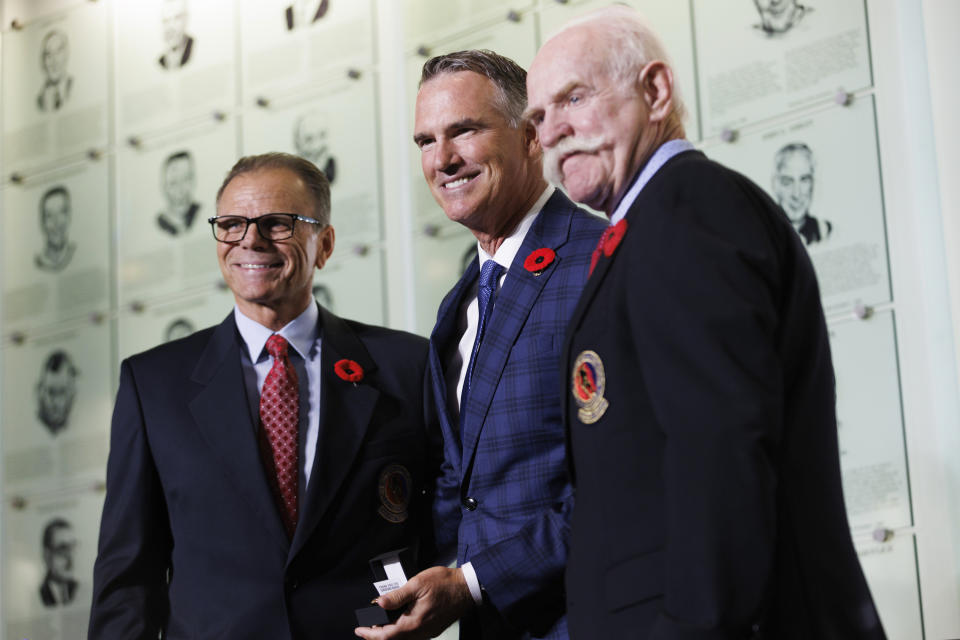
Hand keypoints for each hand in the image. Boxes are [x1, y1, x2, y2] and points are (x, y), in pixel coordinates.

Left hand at [354, 566, 472, 639]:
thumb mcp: (417, 584)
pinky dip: (401, 630)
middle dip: (377, 635)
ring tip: (380, 623)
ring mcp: (428, 632)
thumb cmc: (445, 584)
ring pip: (404, 638)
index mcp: (414, 622)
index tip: (359, 629)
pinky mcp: (433, 629)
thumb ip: (397, 596)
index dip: (370, 634)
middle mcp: (421, 631)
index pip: (386, 635)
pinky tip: (399, 620)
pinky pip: (413, 634)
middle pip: (394, 639)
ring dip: (390, 633)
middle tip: (366, 627)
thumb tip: (379, 603)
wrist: (467, 587)